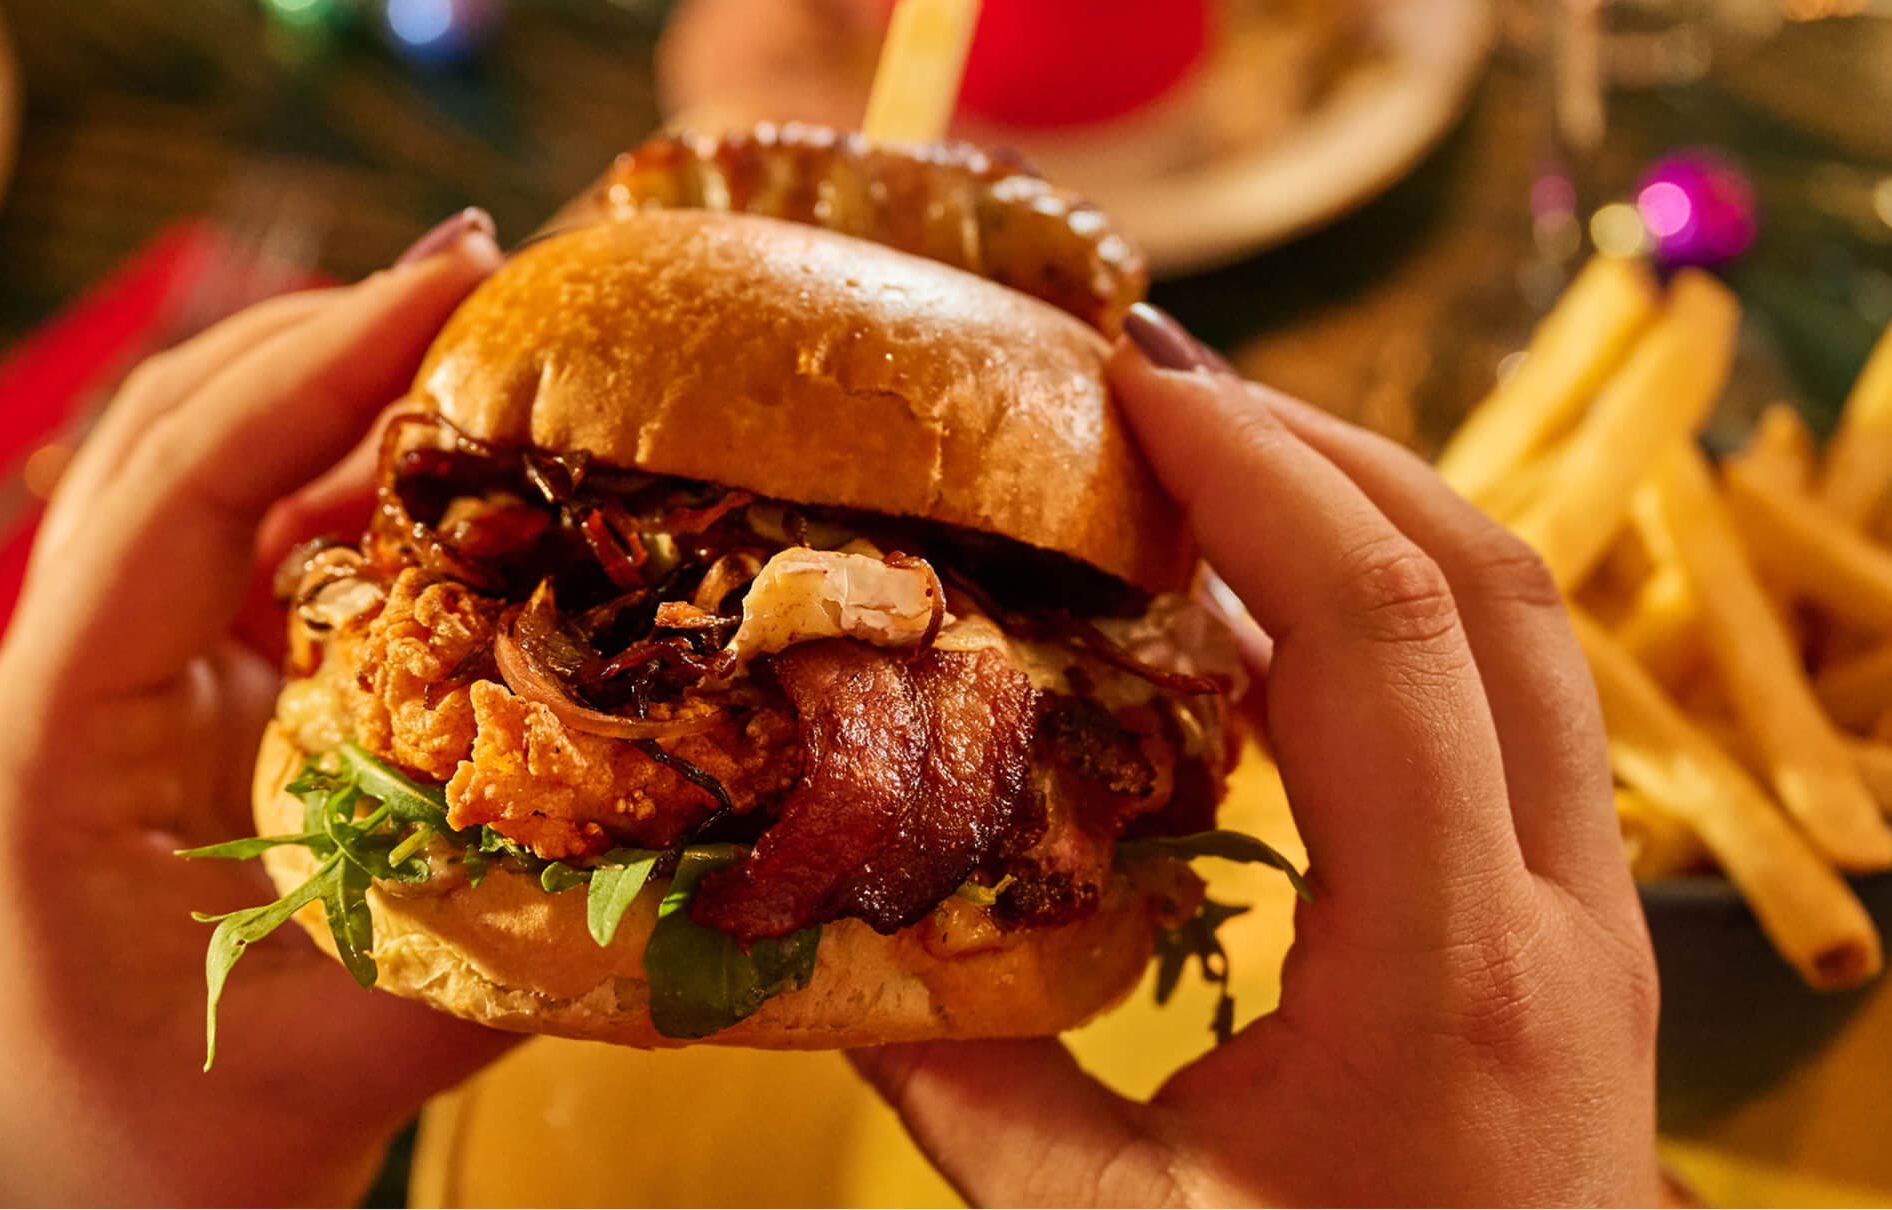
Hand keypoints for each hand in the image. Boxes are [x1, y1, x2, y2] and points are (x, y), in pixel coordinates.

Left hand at [0, 215, 512, 1204]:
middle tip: (483, 270)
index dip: (311, 371)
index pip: (177, 488)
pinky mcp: (170, 695)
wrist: (68, 1194)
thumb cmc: (164, 1148)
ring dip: (329, 386)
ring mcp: (114, 674)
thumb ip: (499, 936)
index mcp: (62, 735)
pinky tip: (450, 469)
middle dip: (321, 331)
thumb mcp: (344, 1054)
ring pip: (199, 465)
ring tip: (474, 335)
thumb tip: (676, 832)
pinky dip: (342, 482)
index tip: (445, 292)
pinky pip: (247, 544)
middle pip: (171, 431)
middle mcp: (70, 675)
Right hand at [852, 305, 1660, 1205]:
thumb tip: (799, 932)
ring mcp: (1591, 914)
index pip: (1381, 638)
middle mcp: (1560, 914)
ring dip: (1370, 512)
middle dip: (1319, 447)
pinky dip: (1394, 612)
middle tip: (1154, 385)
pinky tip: (1267, 619)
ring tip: (1210, 458)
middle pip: (1488, 583)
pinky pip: (1509, 704)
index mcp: (1449, 974)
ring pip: (1525, 630)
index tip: (1130, 390)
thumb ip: (953, 1077)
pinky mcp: (1575, 928)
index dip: (1258, 480)